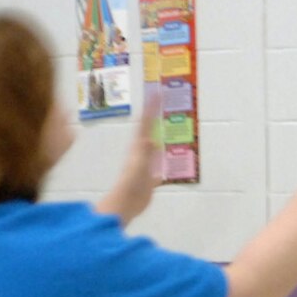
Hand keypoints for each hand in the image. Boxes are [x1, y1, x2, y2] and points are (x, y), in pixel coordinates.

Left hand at [99, 103, 161, 223]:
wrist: (127, 202)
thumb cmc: (131, 184)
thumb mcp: (139, 166)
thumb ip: (145, 153)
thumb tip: (150, 140)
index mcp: (139, 146)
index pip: (146, 123)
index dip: (151, 108)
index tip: (156, 93)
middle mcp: (142, 151)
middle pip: (150, 128)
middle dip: (155, 115)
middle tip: (161, 101)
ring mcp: (146, 162)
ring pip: (156, 142)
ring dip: (161, 132)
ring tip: (166, 122)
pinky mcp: (151, 174)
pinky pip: (160, 160)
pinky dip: (165, 154)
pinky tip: (169, 153)